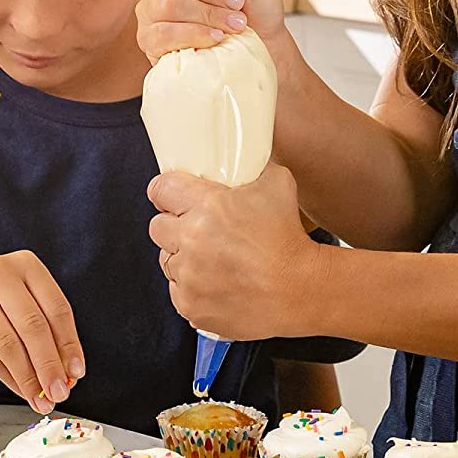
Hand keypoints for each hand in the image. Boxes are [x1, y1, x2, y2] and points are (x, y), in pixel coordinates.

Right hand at [0, 251, 83, 413]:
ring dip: (28, 377)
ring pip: (9, 344)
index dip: (69, 343)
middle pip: (34, 326)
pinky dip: (7, 377)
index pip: (57, 307)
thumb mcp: (22, 304)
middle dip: (50, 365)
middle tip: (60, 393)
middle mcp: (0, 271)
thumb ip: (47, 330)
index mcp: (26, 263)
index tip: (77, 372)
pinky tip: (20, 390)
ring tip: (40, 399)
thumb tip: (69, 373)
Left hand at [148, 164, 319, 339]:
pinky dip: (193, 288)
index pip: (161, 189)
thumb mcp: (277, 183)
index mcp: (207, 206)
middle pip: (157, 226)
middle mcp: (191, 240)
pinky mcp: (190, 305)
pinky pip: (178, 291)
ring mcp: (188, 277)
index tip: (171, 195)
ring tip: (213, 259)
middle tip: (197, 228)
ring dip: (183, 257)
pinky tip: (218, 282)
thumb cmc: (288, 237)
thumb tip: (246, 152)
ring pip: (167, 261)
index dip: (166, 190)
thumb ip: (253, 166)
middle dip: (174, 225)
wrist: (300, 289)